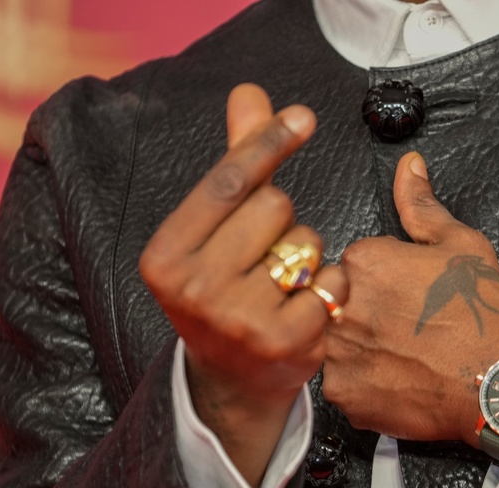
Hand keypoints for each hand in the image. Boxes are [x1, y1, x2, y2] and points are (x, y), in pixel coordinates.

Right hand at [139, 84, 347, 487]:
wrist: (234, 382)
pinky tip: (308, 308)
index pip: (228, 181)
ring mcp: (237, 318)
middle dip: (284, 221)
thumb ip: (235, 164)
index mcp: (165, 255)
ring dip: (309, 255)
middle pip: (275, 206)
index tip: (302, 117)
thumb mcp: (213, 234)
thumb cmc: (224, 293)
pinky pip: (333, 282)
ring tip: (283, 285)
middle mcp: (193, 287)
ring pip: (307, 242)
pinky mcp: (283, 342)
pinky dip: (331, 288)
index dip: (268, 143)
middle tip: (266, 255)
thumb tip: (250, 95)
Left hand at [323, 152, 498, 446]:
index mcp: (362, 262)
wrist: (497, 380)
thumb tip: (408, 164)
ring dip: (357, 346)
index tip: (405, 294)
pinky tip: (395, 379)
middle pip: (333, 302)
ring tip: (399, 354)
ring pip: (332, 343)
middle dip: (360, 311)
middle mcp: (340, 306)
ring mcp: (337, 354)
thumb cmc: (481, 311)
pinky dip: (362, 383)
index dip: (379, 279)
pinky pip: (341, 383)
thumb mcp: (460, 244)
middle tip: (402, 326)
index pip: (349, 263)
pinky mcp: (343, 394)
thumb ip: (421, 205)